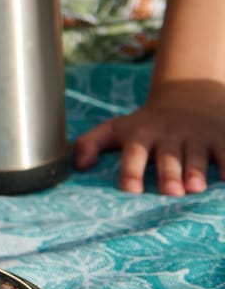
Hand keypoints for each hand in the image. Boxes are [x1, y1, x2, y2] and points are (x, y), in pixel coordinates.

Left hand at [73, 78, 224, 194]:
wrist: (189, 96)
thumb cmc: (145, 124)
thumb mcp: (115, 128)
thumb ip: (89, 143)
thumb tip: (78, 166)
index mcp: (142, 135)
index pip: (134, 153)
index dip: (131, 171)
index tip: (130, 190)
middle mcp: (170, 136)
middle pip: (168, 157)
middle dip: (168, 174)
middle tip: (170, 192)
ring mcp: (196, 136)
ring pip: (196, 156)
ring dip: (196, 172)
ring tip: (195, 188)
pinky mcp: (221, 138)